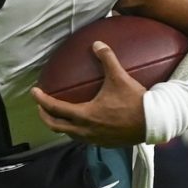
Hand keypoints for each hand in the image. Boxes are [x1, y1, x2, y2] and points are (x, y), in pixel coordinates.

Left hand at [31, 44, 147, 147]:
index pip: (55, 108)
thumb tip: (97, 44)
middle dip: (45, 116)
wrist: (153, 122)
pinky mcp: (104, 143)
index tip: (34, 92)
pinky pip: (82, 139)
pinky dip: (75, 131)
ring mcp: (94, 139)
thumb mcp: (119, 77)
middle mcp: (86, 130)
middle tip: (41, 106)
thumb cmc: (134, 101)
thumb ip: (107, 59)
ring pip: (69, 135)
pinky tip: (80, 124)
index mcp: (85, 114)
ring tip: (58, 115)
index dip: (42, 100)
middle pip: (56, 126)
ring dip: (60, 125)